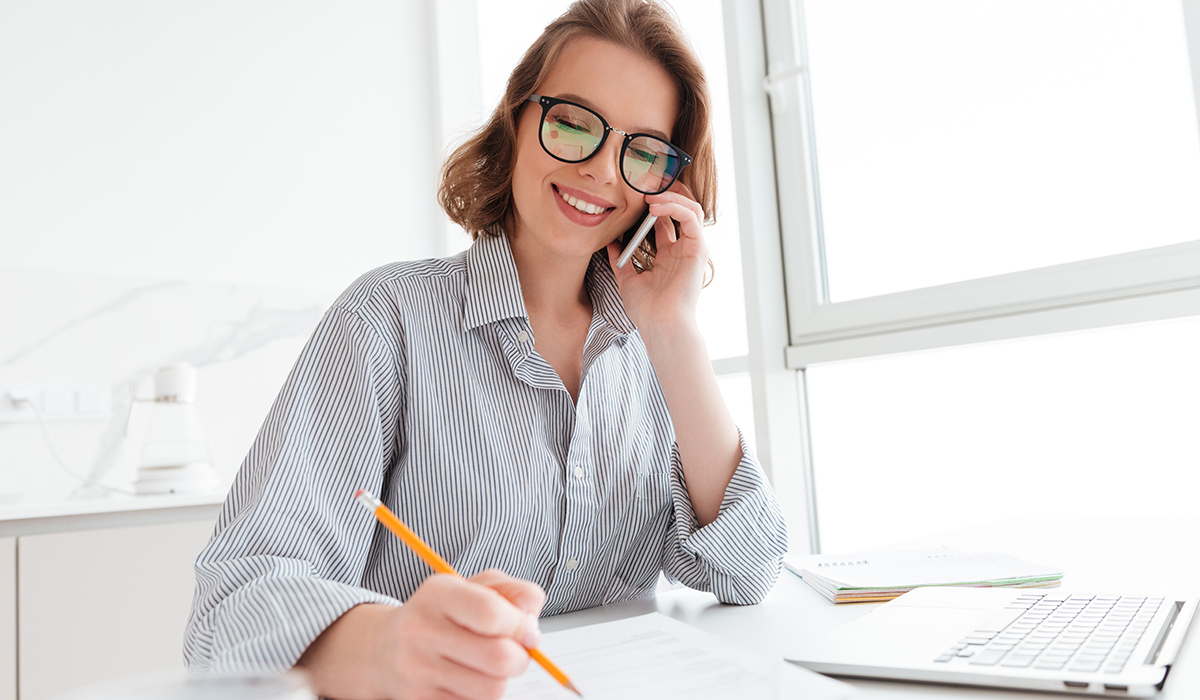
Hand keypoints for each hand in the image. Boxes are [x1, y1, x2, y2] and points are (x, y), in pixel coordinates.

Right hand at [298, 569, 545, 699]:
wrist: (385, 647)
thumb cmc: (442, 613)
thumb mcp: (476, 587)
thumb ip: (515, 593)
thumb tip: (532, 625)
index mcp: (438, 594)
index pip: (492, 615)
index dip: (521, 626)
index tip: (527, 629)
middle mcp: (421, 631)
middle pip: (498, 658)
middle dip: (519, 657)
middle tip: (515, 651)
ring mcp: (417, 670)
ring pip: (490, 689)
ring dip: (501, 679)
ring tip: (489, 664)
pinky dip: (480, 693)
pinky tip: (468, 676)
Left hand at [606, 180, 708, 333]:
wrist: (660, 325)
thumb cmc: (646, 309)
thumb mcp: (626, 279)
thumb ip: (619, 259)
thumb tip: (608, 241)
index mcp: (668, 255)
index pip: (663, 220)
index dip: (650, 204)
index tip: (632, 194)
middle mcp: (682, 249)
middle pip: (679, 209)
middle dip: (664, 192)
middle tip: (643, 184)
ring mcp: (692, 248)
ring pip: (689, 207)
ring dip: (670, 195)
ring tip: (649, 192)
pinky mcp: (698, 248)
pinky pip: (691, 216)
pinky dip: (674, 206)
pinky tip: (655, 205)